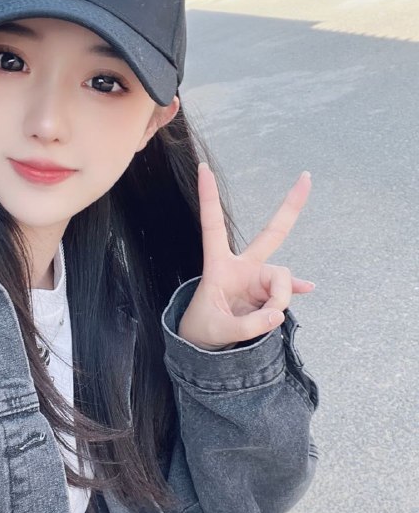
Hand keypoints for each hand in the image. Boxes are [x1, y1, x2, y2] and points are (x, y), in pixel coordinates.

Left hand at [177, 164, 314, 349]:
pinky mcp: (266, 294)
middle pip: (271, 234)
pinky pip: (287, 290)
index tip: (203, 168)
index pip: (213, 225)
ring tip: (264, 321)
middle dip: (290, 207)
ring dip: (278, 301)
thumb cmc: (203, 330)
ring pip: (282, 280)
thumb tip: (278, 314)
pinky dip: (295, 291)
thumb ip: (249, 325)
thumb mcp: (220, 331)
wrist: (204, 344)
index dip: (209, 197)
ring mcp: (256, 279)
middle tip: (307, 177)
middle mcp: (241, 266)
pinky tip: (309, 289)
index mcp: (218, 265)